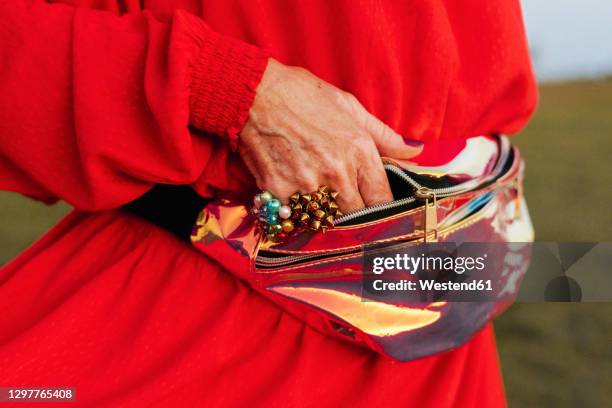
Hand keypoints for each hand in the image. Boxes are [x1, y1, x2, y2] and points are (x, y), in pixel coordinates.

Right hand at [238, 59, 422, 211]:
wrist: (254, 92)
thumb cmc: (303, 94)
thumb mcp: (349, 106)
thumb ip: (384, 135)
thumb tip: (415, 151)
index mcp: (359, 150)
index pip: (381, 199)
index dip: (379, 205)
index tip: (372, 205)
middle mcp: (336, 172)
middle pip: (356, 214)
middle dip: (351, 209)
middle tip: (340, 196)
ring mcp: (306, 184)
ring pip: (325, 218)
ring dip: (322, 211)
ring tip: (313, 192)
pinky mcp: (279, 190)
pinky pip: (295, 214)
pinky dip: (295, 208)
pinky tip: (290, 188)